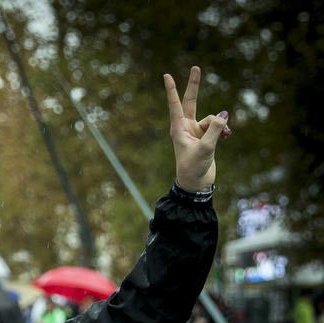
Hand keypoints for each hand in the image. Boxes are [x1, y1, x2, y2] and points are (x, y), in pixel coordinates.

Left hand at [164, 66, 230, 191]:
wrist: (196, 183)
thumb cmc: (194, 168)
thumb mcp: (205, 149)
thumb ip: (214, 130)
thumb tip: (224, 114)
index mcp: (178, 129)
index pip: (175, 105)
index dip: (172, 89)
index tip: (166, 75)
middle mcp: (186, 127)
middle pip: (191, 101)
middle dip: (194, 85)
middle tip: (196, 67)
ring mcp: (196, 131)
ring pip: (212, 118)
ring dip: (220, 125)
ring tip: (223, 138)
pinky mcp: (206, 136)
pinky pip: (218, 126)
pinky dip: (223, 130)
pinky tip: (227, 137)